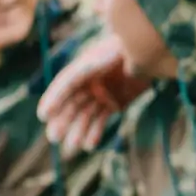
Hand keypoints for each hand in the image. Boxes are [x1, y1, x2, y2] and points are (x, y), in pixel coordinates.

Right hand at [37, 34, 151, 154]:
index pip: (65, 83)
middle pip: (72, 104)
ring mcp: (101, 94)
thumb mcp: (119, 53)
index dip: (54, 99)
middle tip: (54, 137)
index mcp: (84, 65)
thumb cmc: (132, 49)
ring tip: (73, 147)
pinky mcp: (114, 103)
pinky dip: (95, 132)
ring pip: (85, 115)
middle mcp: (89, 82)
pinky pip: (101, 119)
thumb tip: (98, 84)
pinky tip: (89, 146)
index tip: (43, 115)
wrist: (151, 52)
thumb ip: (103, 68)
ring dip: (78, 131)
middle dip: (62, 121)